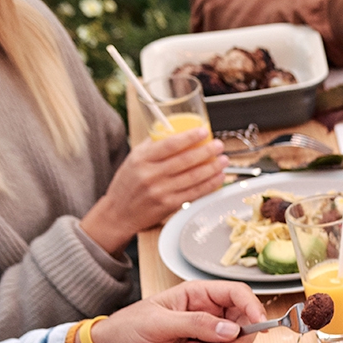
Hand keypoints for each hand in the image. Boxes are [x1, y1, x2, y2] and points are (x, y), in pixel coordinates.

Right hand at [79, 130, 227, 253]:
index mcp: (141, 159)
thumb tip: (173, 130)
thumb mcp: (133, 159)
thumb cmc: (128, 184)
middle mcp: (150, 174)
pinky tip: (218, 178)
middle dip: (207, 151)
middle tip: (219, 145)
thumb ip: (152, 145)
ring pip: (193, 177)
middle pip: (185, 160)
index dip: (189, 137)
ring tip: (223, 160)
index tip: (203, 132)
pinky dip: (209, 185)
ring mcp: (161, 191)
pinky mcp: (169, 205)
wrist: (119, 212)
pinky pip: (194, 193)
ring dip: (212, 168)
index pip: (169, 144)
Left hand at [88, 282, 263, 342]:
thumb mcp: (160, 322)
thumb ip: (197, 324)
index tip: (261, 325)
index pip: (238, 294)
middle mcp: (209, 315)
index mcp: (198, 295)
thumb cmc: (129, 329)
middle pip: (244, 327)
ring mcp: (208, 337)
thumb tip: (231, 329)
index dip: (253, 308)